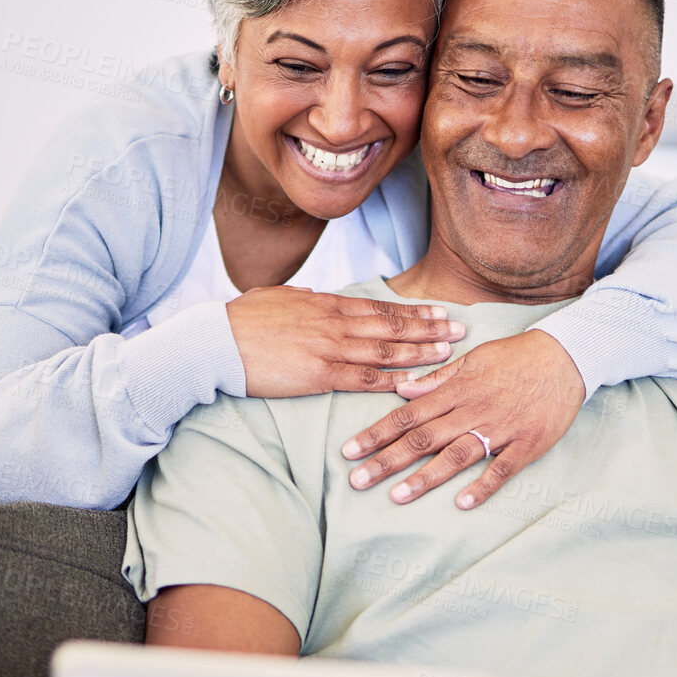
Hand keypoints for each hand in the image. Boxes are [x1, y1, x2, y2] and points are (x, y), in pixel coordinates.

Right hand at [226, 286, 464, 397]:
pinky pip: (364, 379)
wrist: (216, 342)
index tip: (438, 313)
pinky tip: (413, 383)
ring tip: (448, 354)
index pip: (380, 307)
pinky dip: (392, 381)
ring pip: (387, 351)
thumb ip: (302, 296)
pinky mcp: (319, 375)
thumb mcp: (276, 296)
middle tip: (460, 331)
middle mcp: (335, 323)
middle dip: (430, 329)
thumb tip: (314, 293)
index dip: (413, 312)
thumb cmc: (240, 321)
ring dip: (421, 353)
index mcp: (326, 303)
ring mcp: (329, 349)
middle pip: (393, 326)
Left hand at [341, 329, 585, 507]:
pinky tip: (463, 503)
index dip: (376, 434)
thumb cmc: (515, 357)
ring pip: (456, 455)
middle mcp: (472, 411)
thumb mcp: (472, 360)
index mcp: (455, 391)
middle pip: (423, 439)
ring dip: (425, 477)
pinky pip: (502, 468)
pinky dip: (484, 485)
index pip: (406, 416)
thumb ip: (437, 380)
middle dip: (387, 460)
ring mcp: (499, 429)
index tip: (348, 451)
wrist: (566, 356)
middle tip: (357, 480)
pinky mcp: (526, 444)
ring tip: (397, 496)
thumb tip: (401, 390)